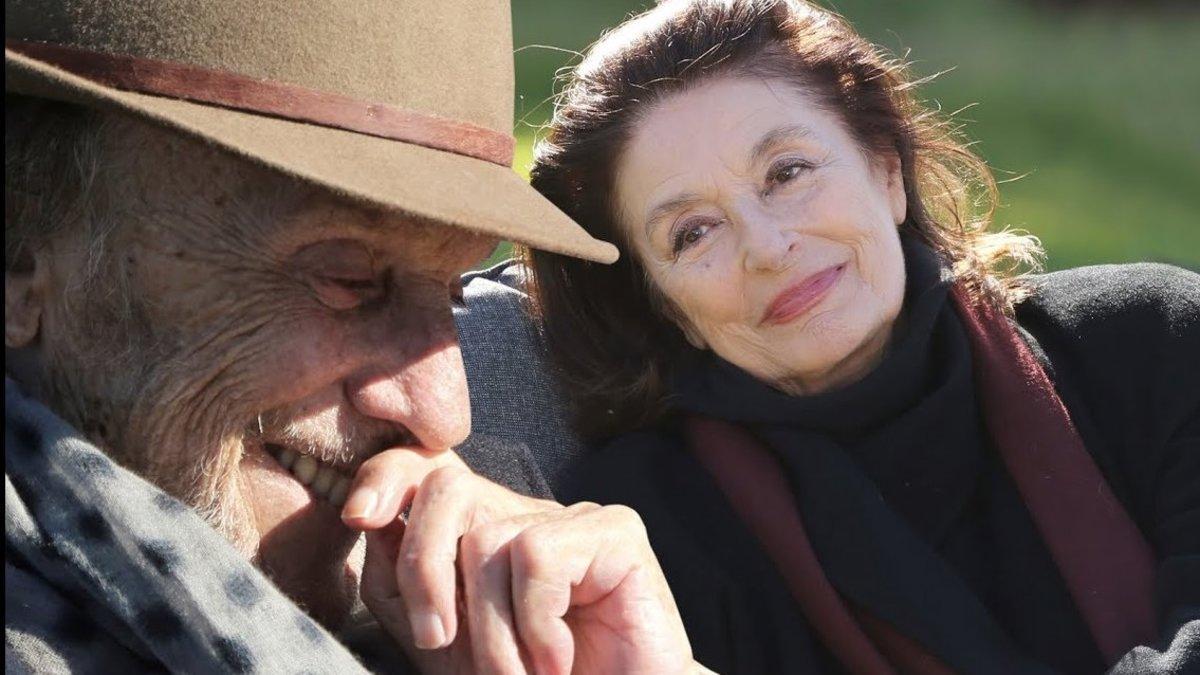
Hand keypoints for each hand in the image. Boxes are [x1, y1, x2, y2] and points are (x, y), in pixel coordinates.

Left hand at [341, 448, 695, 673]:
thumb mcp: (445, 646)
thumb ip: (402, 591)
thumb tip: (374, 526)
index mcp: (484, 530)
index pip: (425, 469)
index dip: (386, 476)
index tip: (359, 516)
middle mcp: (526, 513)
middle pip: (447, 488)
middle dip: (424, 570)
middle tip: (440, 643)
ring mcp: (573, 518)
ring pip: (487, 542)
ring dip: (491, 633)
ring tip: (520, 674)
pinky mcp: (616, 532)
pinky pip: (537, 556)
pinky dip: (536, 625)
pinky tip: (558, 656)